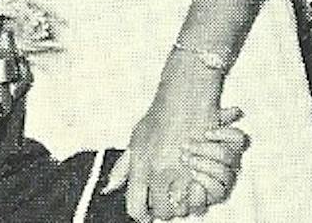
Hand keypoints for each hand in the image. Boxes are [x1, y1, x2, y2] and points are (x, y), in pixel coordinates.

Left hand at [105, 109, 247, 217]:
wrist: (184, 99)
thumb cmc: (159, 117)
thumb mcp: (135, 140)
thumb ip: (122, 168)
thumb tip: (109, 188)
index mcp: (140, 166)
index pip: (136, 207)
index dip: (141, 214)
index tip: (146, 213)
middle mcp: (159, 173)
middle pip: (162, 211)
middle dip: (164, 209)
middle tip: (166, 199)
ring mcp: (181, 173)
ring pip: (182, 208)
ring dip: (183, 204)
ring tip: (180, 192)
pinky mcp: (202, 169)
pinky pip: (201, 197)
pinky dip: (199, 196)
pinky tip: (195, 186)